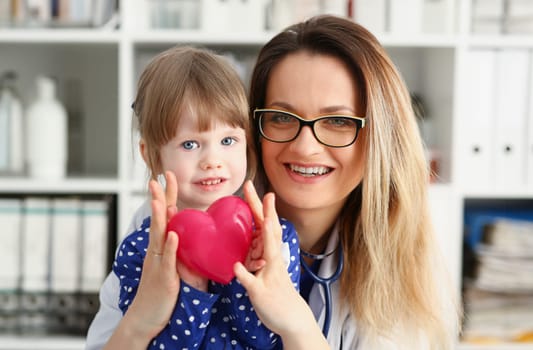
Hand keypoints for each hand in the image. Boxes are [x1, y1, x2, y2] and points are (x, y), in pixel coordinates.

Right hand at [121, 171, 180, 339]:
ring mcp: (159, 263)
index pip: (165, 216)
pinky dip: (170, 246)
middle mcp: (157, 250)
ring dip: (160, 216)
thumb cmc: (163, 292)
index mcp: (161, 246)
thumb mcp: (174, 266)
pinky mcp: (164, 277)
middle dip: (159, 197)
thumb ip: (182, 250)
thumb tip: (195, 237)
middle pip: (158, 219)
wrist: (145, 317)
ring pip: (159, 235)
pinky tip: (173, 234)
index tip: (167, 177)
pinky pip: (167, 260)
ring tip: (160, 198)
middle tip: (157, 177)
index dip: (166, 196)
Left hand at [234, 181, 327, 348]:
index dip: (258, 205)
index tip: (251, 186)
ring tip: (265, 218)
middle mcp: (272, 259)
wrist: (292, 319)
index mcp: (270, 252)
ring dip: (266, 235)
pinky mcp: (261, 292)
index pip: (264, 224)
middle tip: (253, 187)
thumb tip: (249, 241)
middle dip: (262, 208)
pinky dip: (245, 275)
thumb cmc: (276, 291)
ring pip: (268, 252)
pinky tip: (236, 267)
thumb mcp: (266, 268)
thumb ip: (257, 253)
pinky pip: (252, 283)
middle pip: (267, 229)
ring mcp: (269, 274)